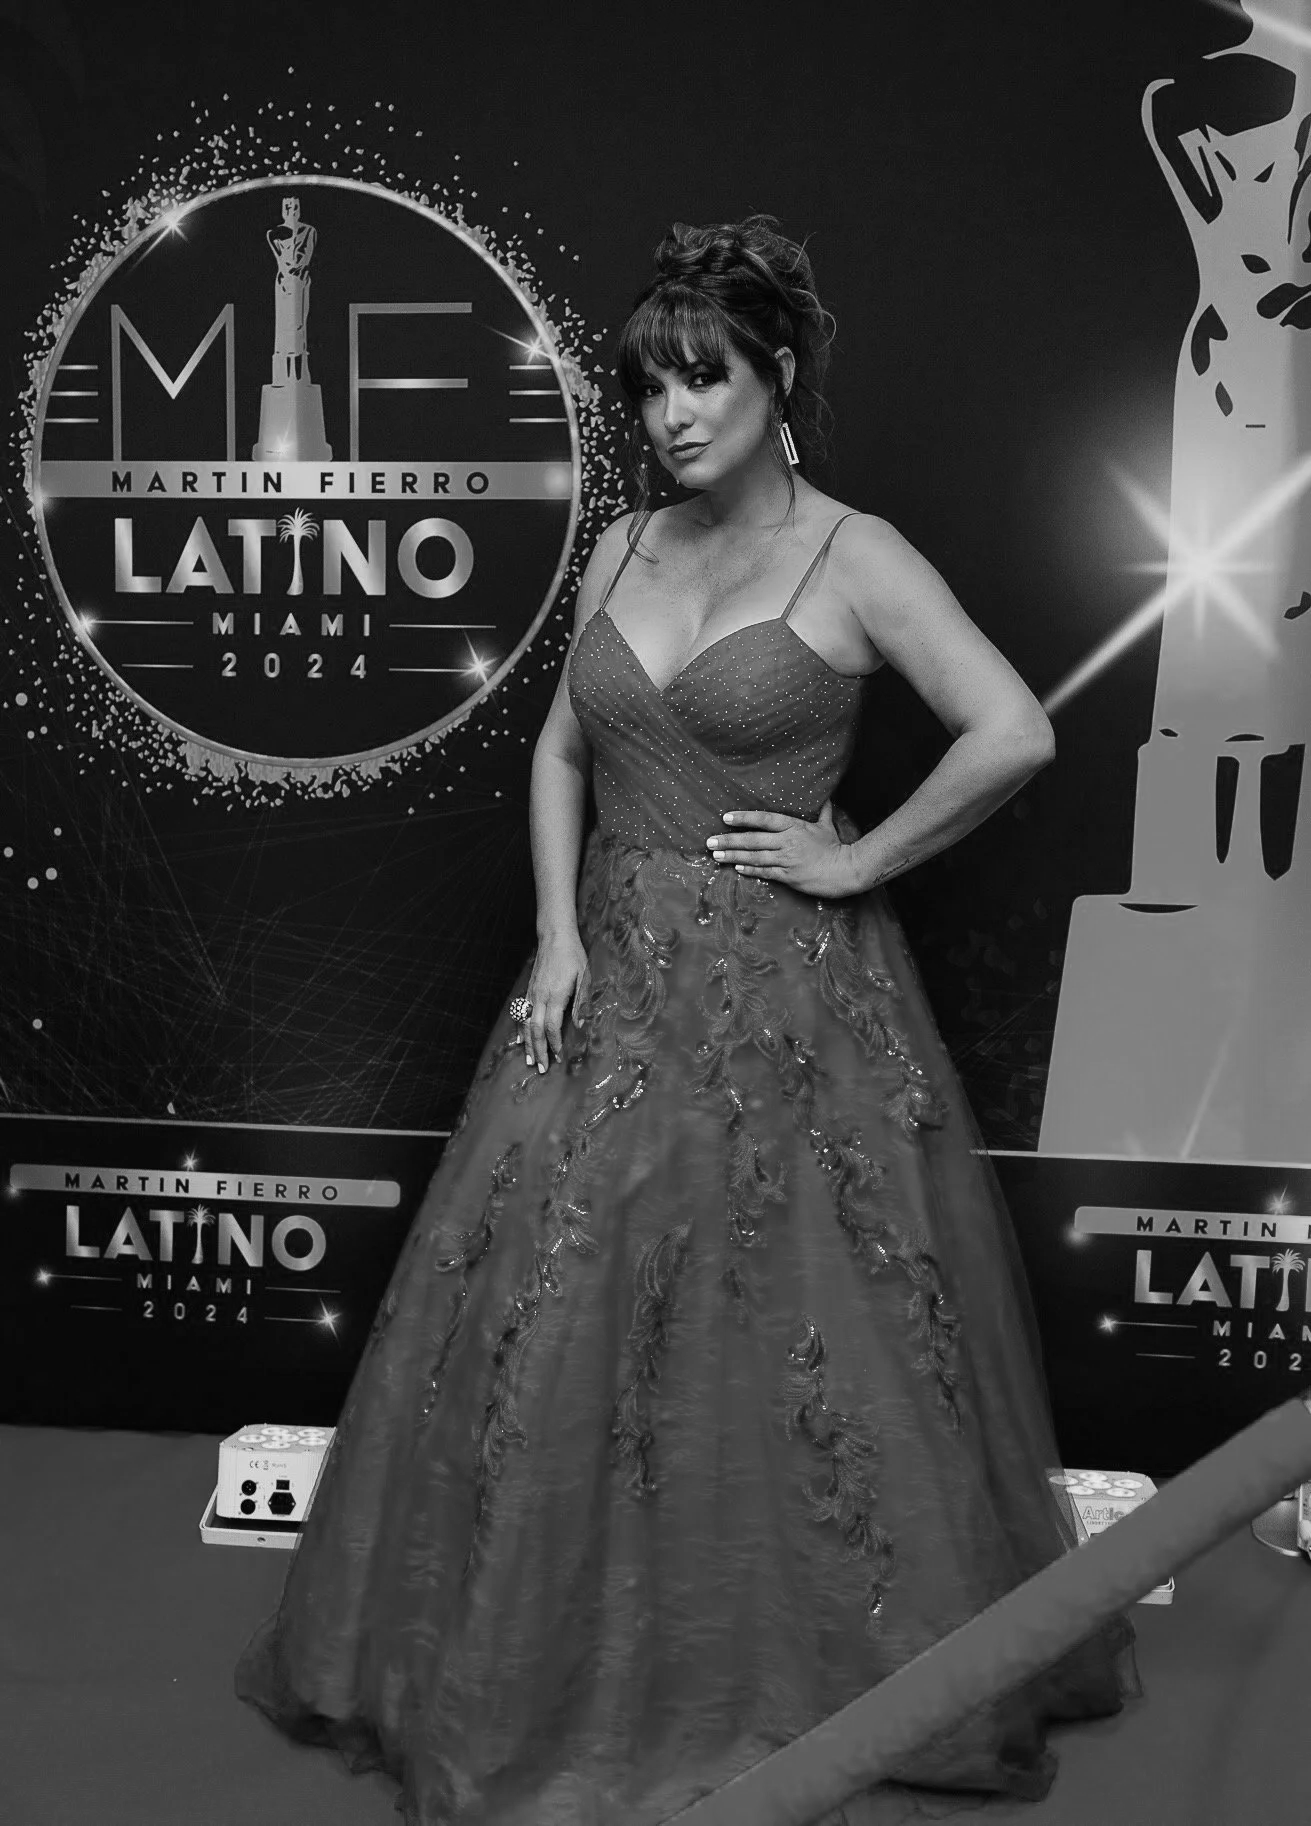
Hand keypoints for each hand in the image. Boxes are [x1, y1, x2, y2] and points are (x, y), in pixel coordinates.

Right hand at [521, 930, 590, 1072]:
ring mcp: (531, 993)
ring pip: (525, 1023)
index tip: (558, 1057)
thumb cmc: (574, 956)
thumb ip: (581, 1002)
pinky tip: (519, 1040)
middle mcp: (540, 996)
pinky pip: (521, 1014)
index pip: (552, 1026)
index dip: (555, 1044)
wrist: (555, 937)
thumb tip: (580, 1026)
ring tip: (528, 1060)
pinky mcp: (528, 990)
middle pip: (535, 1029)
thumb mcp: (585, 977)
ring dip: (527, 1044)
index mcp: (555, 995)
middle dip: (538, 1050)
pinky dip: (519, 1029)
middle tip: (540, 1068)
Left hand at [705, 799, 860, 898]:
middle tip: (710, 841)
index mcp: (794, 827)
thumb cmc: (836, 847)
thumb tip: (827, 797)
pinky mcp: (788, 876)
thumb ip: (823, 811)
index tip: (726, 818)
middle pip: (752, 840)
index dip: (744, 818)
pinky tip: (736, 868)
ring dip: (733, 856)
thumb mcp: (827, 826)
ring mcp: (787, 860)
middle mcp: (787, 842)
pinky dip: (749, 869)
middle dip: (729, 840)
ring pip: (754, 857)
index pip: (764, 820)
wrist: (845, 870)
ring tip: (716, 855)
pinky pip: (765, 872)